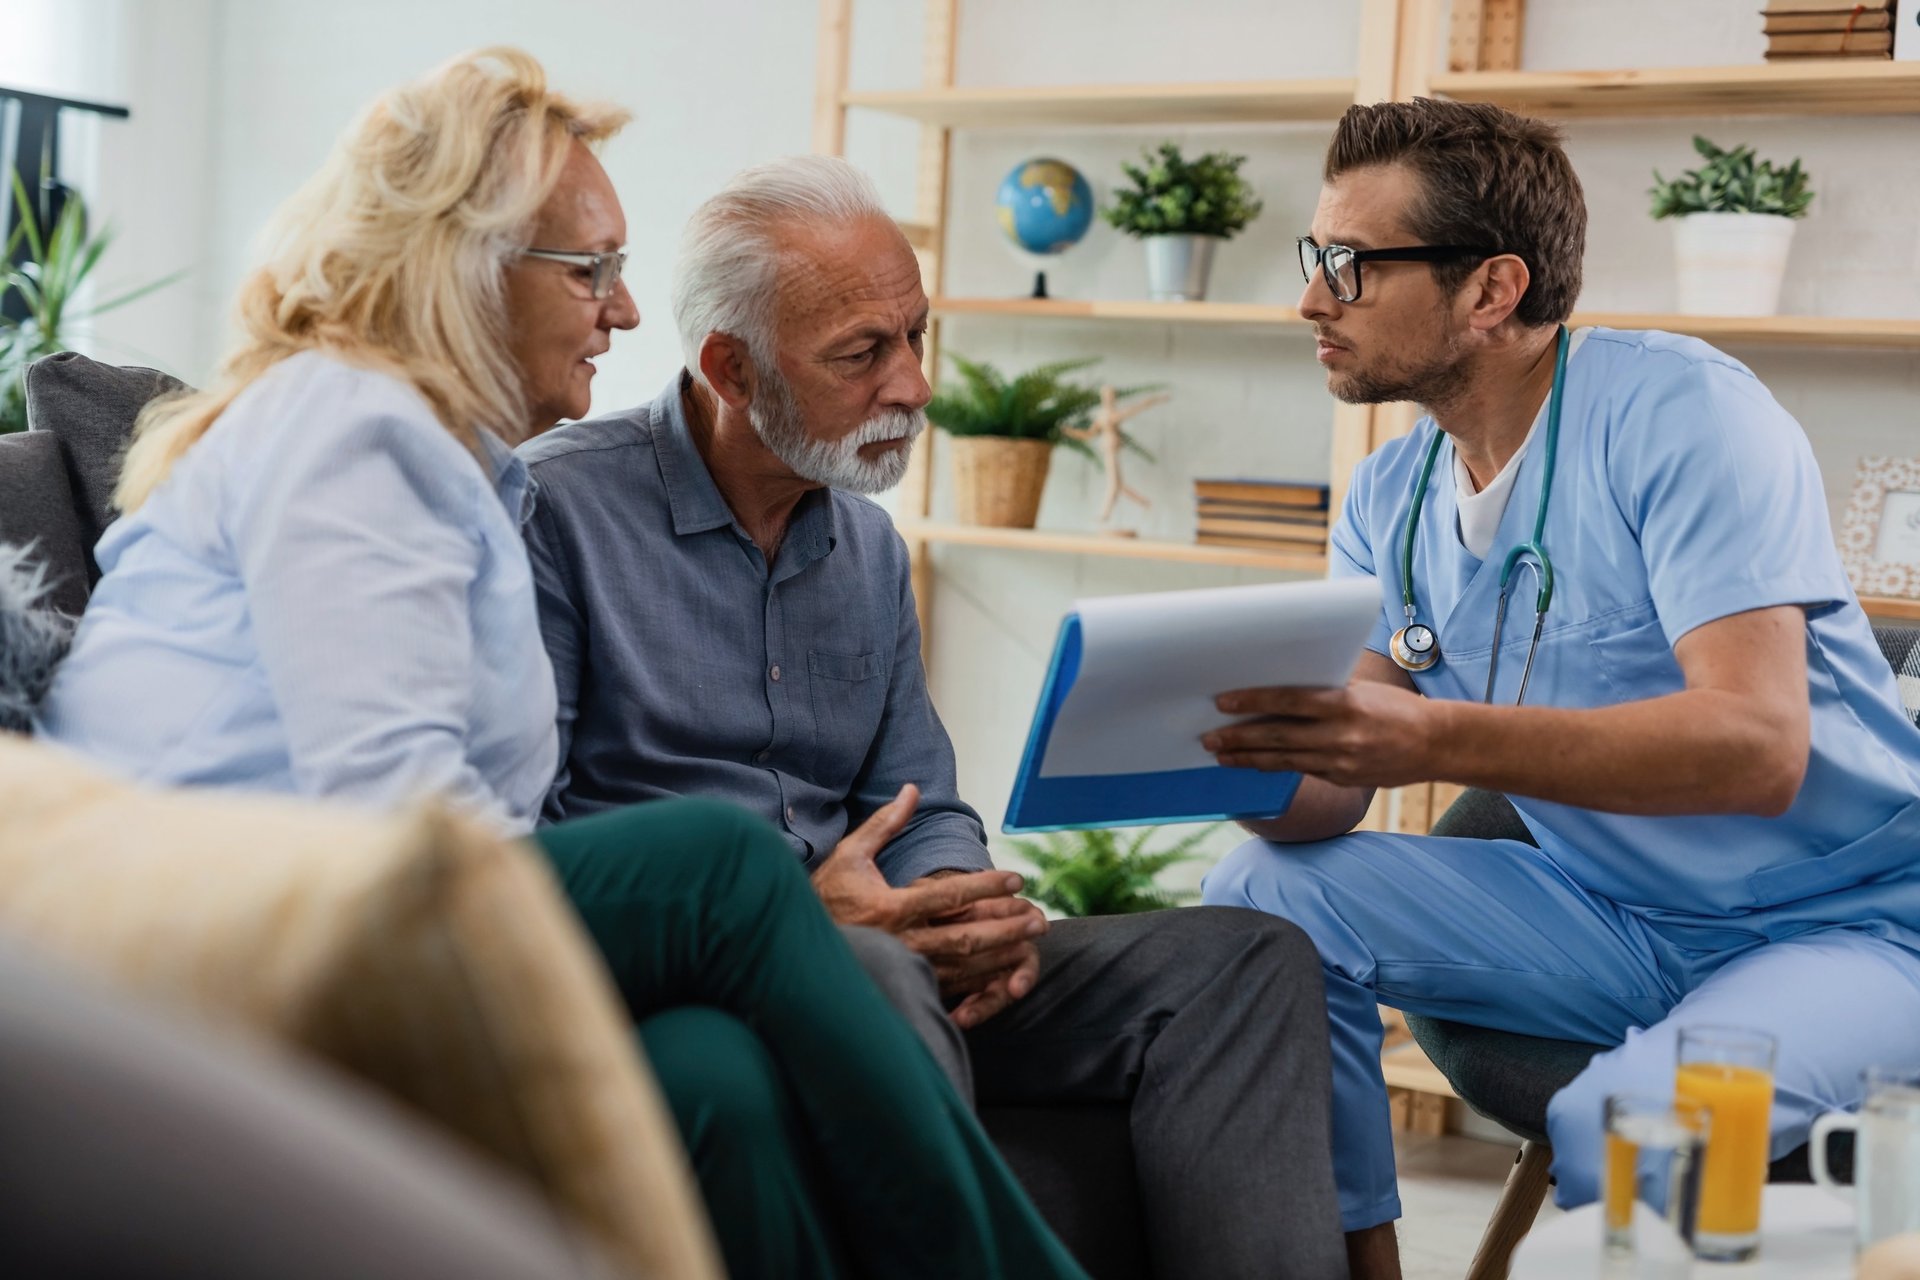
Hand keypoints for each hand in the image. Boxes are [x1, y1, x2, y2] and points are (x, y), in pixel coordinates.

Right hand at [811, 786, 1047, 1015]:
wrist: (795, 944)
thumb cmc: (826, 895)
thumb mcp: (852, 854)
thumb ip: (886, 823)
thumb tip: (912, 789)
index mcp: (890, 907)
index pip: (950, 895)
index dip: (987, 886)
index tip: (1017, 878)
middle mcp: (901, 941)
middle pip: (967, 937)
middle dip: (1007, 928)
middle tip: (1040, 920)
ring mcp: (904, 967)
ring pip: (964, 966)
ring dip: (1001, 955)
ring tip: (1031, 944)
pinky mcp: (905, 984)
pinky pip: (951, 986)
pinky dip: (981, 980)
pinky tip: (1004, 973)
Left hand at [1201, 680, 1439, 788]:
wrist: (1435, 744)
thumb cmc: (1394, 708)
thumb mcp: (1360, 690)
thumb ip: (1323, 692)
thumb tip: (1277, 691)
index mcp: (1344, 704)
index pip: (1288, 701)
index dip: (1252, 702)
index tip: (1223, 702)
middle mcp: (1341, 735)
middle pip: (1278, 737)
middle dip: (1239, 738)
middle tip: (1207, 737)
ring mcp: (1341, 762)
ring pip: (1284, 761)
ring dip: (1249, 758)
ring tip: (1221, 755)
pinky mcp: (1342, 779)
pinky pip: (1301, 771)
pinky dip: (1275, 768)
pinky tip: (1255, 764)